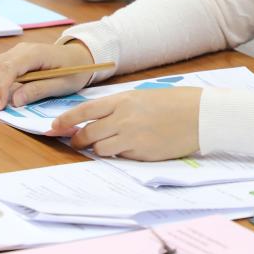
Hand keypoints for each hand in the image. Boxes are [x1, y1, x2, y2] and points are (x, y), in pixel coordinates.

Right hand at [0, 40, 95, 111]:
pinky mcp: (13, 59)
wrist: (80, 56)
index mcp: (35, 53)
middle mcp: (21, 50)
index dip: (1, 87)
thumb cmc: (74, 70)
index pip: (10, 67)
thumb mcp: (62, 84)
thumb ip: (38, 90)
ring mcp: (15, 53)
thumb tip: (14, 100)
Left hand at [49, 87, 202, 160]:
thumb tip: (98, 120)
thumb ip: (119, 107)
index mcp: (123, 100)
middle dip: (78, 139)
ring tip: (103, 145)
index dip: (66, 120)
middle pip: (88, 132)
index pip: (85, 111)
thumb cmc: (173, 103)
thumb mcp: (142, 97)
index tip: (54, 127)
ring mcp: (131, 137)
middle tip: (75, 142)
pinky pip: (119, 156)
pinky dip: (117, 154)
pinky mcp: (141, 153)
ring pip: (100, 147)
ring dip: (97, 148)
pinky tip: (125, 149)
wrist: (199, 115)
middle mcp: (123, 118)